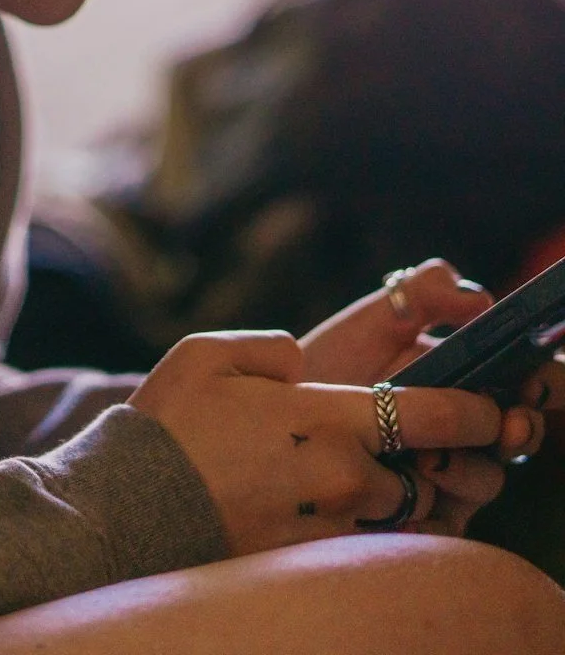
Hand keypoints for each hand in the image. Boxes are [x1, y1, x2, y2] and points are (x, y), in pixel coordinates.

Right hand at [129, 329, 503, 556]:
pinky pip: (360, 547)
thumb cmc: (166, 423)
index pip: (431, 415)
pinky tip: (314, 508)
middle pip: (422, 473)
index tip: (487, 410)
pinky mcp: (311, 563)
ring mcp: (330, 527)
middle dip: (417, 460)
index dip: (474, 411)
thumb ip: (270, 348)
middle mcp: (341, 477)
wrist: (131, 507)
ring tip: (344, 478)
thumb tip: (301, 365)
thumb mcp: (205, 352)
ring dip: (387, 496)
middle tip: (394, 446)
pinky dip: (357, 528)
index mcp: (324, 417)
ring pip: (395, 514)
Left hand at [299, 257, 564, 533]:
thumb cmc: (332, 363)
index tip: (536, 378)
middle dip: (522, 428)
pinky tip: (410, 484)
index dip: (547, 381)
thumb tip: (477, 297)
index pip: (531, 382)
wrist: (279, 412)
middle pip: (521, 435)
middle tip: (507, 422)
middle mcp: (468, 432)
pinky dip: (434, 504)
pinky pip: (446, 523)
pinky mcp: (422, 517)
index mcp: (469, 382)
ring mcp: (449, 476)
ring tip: (429, 455)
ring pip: (486, 479)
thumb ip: (424, 293)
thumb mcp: (374, 320)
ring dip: (468, 467)